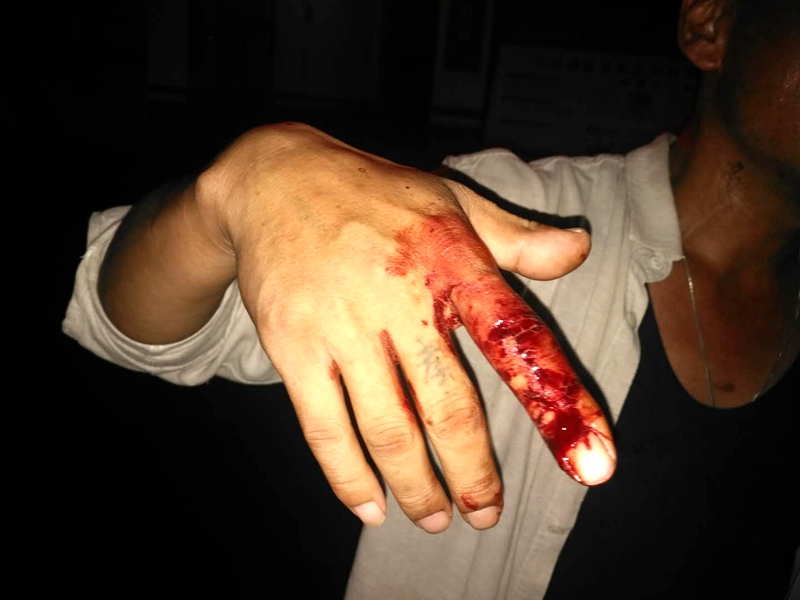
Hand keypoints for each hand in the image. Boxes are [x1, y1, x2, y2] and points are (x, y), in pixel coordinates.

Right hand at [198, 123, 616, 531]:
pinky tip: (371, 508)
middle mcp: (400, 300)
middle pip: (447, 408)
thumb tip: (580, 249)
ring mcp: (341, 328)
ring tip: (438, 521)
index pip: (517, 340)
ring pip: (388, 430)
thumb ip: (515, 238)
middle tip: (488, 514)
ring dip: (417, 487)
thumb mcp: (450, 202)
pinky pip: (324, 427)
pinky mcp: (293, 348)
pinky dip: (348, 478)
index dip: (557, 404)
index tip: (594, 462)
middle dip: (474, 474)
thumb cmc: (375, 197)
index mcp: (451, 262)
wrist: (275, 182)